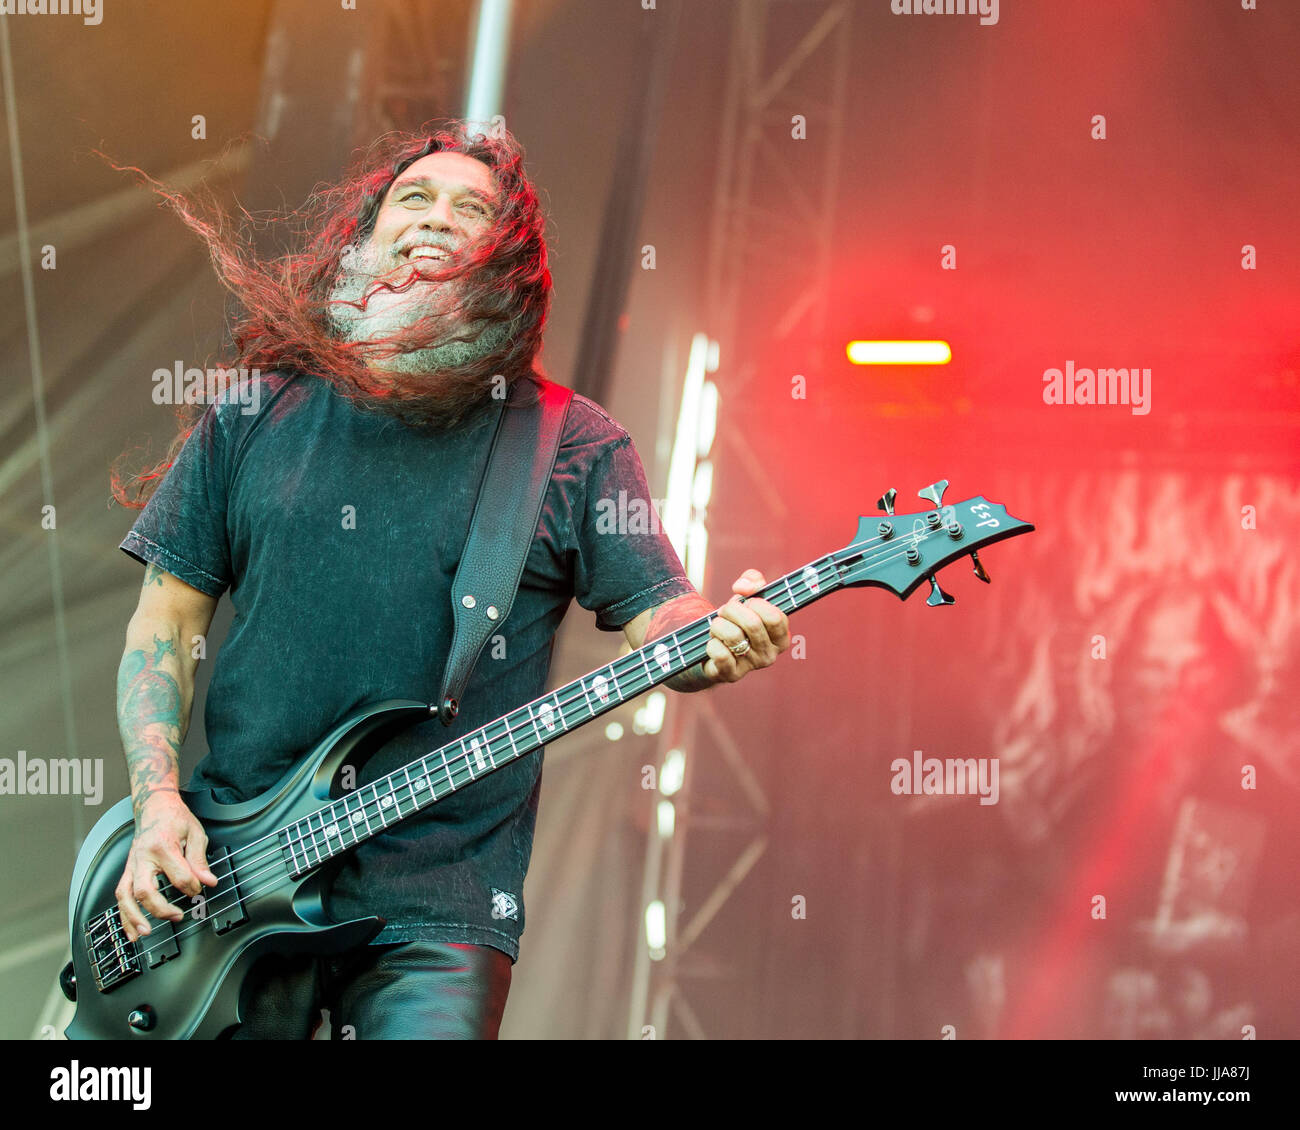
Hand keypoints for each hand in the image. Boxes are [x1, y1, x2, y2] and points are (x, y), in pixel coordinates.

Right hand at [115, 791, 217, 941]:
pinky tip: (131, 931)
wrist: (154, 807)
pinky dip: (124, 916)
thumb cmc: (175, 819)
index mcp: (162, 846)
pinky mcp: (127, 872)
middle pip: (144, 889)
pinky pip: (120, 896)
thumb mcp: (195, 833)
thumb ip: (199, 860)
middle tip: (177, 916)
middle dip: (160, 908)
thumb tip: (208, 882)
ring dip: (134, 917)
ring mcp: (132, 865)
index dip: (192, 886)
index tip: (200, 888)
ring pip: (125, 896)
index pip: (179, 875)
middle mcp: (142, 857)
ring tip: (145, 932)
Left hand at [701, 569, 790, 682]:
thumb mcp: (748, 597)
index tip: (747, 602)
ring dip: (718, 625)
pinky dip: (712, 643)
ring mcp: (752, 667)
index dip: (756, 603)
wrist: (715, 648)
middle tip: (725, 610)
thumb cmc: (737, 620)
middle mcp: (770, 655)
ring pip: (734, 636)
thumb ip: (752, 581)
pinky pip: (721, 655)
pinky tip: (714, 643)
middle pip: (753, 624)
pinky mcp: (732, 675)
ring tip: (717, 626)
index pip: (775, 617)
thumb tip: (744, 587)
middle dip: (732, 610)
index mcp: (781, 637)